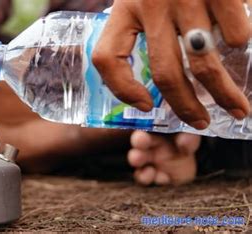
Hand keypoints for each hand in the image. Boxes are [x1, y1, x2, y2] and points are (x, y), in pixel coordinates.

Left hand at [92, 0, 249, 128]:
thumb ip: (137, 27)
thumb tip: (150, 82)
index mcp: (124, 7)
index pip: (106, 57)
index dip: (121, 89)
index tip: (145, 105)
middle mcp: (150, 4)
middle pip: (165, 72)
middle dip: (186, 105)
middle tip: (201, 123)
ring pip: (204, 62)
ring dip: (223, 93)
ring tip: (237, 108)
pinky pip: (235, 31)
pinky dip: (240, 45)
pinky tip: (240, 50)